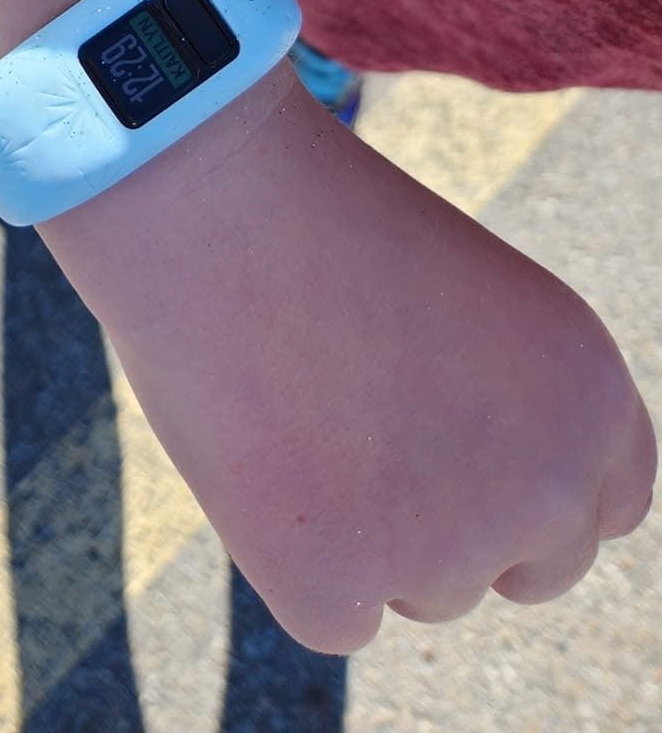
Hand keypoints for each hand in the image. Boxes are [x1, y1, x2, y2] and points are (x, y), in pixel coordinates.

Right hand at [41, 64, 656, 653]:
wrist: (208, 199)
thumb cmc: (315, 221)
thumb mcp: (463, 295)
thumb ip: (505, 405)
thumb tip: (476, 507)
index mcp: (593, 396)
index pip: (604, 504)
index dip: (530, 489)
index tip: (464, 458)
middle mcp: (549, 486)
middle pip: (525, 568)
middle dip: (453, 526)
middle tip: (358, 430)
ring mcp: (448, 550)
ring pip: (421, 588)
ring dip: (362, 528)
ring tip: (292, 401)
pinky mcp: (336, 584)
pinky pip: (335, 614)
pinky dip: (289, 556)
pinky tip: (255, 454)